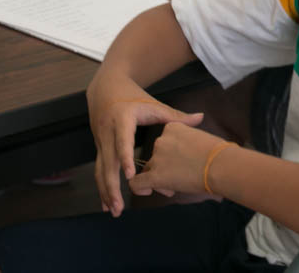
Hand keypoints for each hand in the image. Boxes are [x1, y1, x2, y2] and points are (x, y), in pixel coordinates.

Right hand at [89, 97, 202, 216]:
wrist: (105, 87)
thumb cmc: (133, 95)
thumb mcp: (153, 104)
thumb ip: (175, 115)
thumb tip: (200, 118)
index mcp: (122, 119)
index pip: (123, 140)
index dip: (125, 158)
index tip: (130, 175)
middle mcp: (108, 131)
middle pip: (108, 161)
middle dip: (113, 186)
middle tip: (120, 206)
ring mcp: (100, 140)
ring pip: (100, 169)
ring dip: (105, 191)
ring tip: (113, 210)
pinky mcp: (98, 146)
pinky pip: (99, 169)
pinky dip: (102, 186)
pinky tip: (105, 203)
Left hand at [128, 122, 229, 197]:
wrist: (221, 165)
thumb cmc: (219, 154)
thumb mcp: (202, 138)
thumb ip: (191, 141)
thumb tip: (193, 150)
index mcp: (172, 128)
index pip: (165, 142)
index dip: (172, 154)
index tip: (185, 161)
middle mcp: (161, 140)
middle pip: (156, 156)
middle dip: (165, 168)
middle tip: (182, 177)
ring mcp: (157, 158)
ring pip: (148, 170)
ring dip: (159, 179)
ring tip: (175, 186)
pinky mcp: (155, 176)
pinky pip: (136, 183)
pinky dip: (139, 188)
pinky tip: (148, 190)